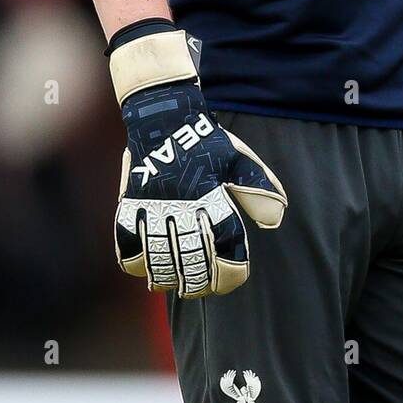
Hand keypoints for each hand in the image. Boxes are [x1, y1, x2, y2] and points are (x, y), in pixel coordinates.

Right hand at [109, 22, 286, 297]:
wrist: (165, 115)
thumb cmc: (207, 143)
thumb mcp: (239, 161)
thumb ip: (258, 191)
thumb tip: (274, 222)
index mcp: (213, 192)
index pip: (226, 241)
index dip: (232, 269)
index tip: (234, 278)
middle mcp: (184, 200)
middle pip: (192, 256)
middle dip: (200, 281)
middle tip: (203, 287)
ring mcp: (154, 201)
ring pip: (159, 254)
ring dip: (168, 277)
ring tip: (176, 285)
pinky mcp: (131, 199)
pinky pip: (127, 238)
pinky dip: (134, 260)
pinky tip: (144, 270)